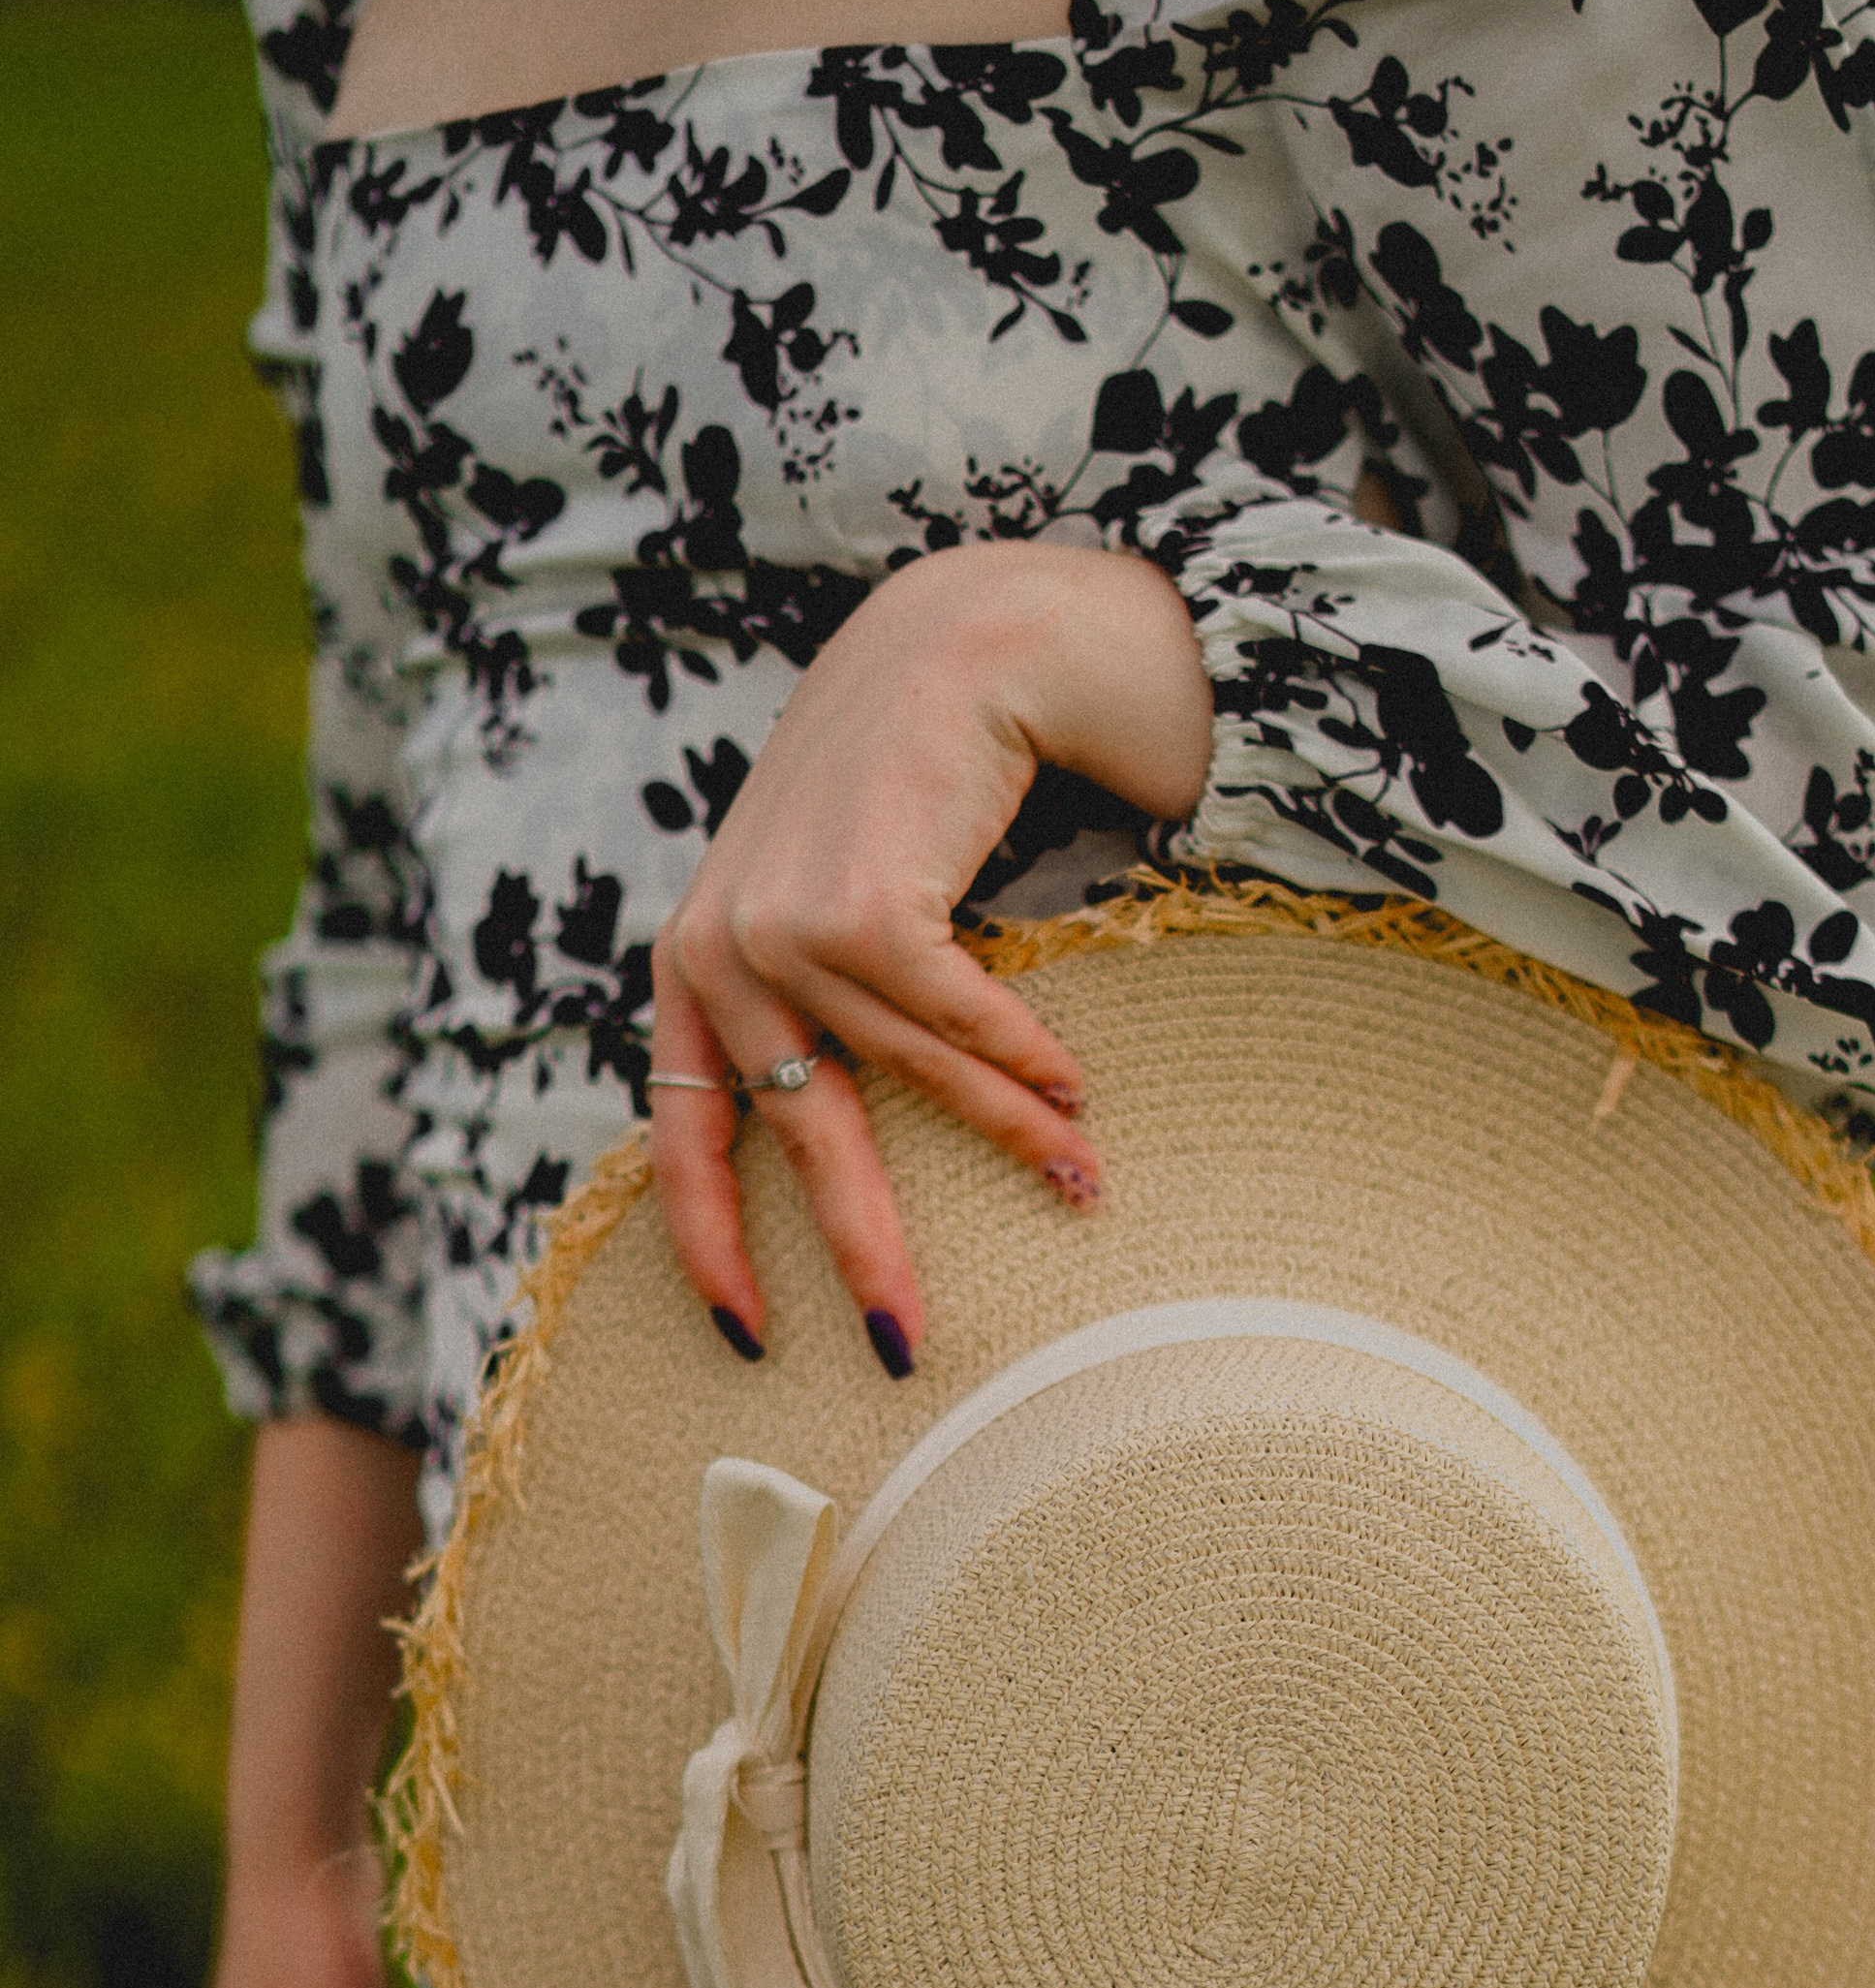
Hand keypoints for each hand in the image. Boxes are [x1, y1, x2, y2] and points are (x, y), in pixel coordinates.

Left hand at [652, 538, 1210, 1367]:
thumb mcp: (833, 906)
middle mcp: (713, 950)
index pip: (684, 1136)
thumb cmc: (908, 791)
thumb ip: (817, 1013)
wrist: (958, 645)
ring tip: (1077, 1185)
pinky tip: (1073, 1091)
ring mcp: (776, 923)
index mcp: (691, 968)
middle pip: (795, 1138)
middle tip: (904, 1342)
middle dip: (860, 1247)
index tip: (747, 1339)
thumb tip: (850, 1159)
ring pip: (903, 1077)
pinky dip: (1020, 1061)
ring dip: (1002, 1136)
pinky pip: (953, 1020)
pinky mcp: (854, 902)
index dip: (713, 1245)